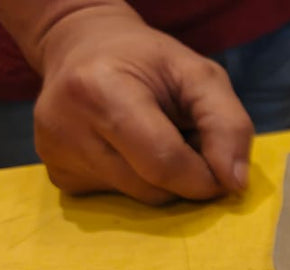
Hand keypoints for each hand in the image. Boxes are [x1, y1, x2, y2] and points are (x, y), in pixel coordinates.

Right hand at [32, 6, 253, 203]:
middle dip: (185, 178)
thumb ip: (228, 124)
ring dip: (162, 182)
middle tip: (185, 141)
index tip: (220, 168)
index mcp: (100, 89)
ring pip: (136, 200)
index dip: (204, 177)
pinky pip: (116, 200)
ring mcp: (55, 155)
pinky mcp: (58, 175)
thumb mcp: (199, 74)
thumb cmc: (147, 61)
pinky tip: (129, 151)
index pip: (164, 162)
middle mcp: (65, 126)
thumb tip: (235, 184)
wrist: (82, 48)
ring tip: (156, 140)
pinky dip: (136, 183)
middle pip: (151, 188)